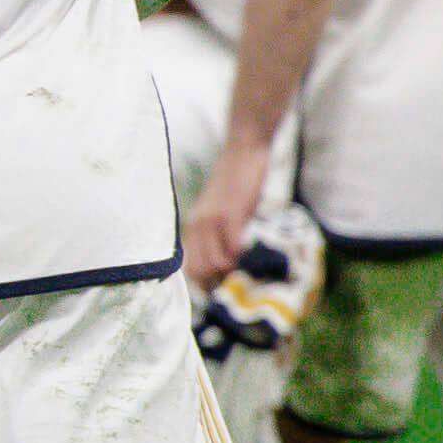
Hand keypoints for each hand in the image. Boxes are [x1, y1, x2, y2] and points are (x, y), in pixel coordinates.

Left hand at [182, 145, 264, 288]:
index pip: (190, 270)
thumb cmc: (236, 185)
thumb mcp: (220, 213)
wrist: (243, 153)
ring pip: (214, 263)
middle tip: (241, 281)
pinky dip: (242, 256)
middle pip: (201, 271)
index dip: (207, 284)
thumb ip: (218, 235)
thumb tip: (226, 264)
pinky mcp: (230, 214)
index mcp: (192, 228)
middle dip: (221, 282)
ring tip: (248, 268)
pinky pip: (232, 247)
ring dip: (233, 272)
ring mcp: (211, 221)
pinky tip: (252, 254)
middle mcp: (196, 227)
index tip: (226, 289)